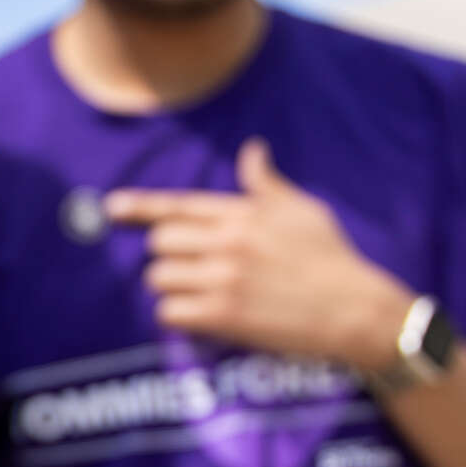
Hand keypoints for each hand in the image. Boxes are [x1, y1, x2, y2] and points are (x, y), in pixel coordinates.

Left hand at [105, 139, 411, 368]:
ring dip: (171, 288)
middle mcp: (228, 242)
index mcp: (243, 213)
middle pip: (160, 242)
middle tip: (191, 268)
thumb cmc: (332, 259)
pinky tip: (200, 317)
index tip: (111, 208)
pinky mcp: (223, 316)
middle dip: (168, 255)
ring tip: (197, 294)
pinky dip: (178, 316)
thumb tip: (253, 150)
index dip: (139, 206)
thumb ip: (267, 184)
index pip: (178, 205)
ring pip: (158, 278)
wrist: (354, 311)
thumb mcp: (304, 210)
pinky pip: (169, 312)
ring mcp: (223, 279)